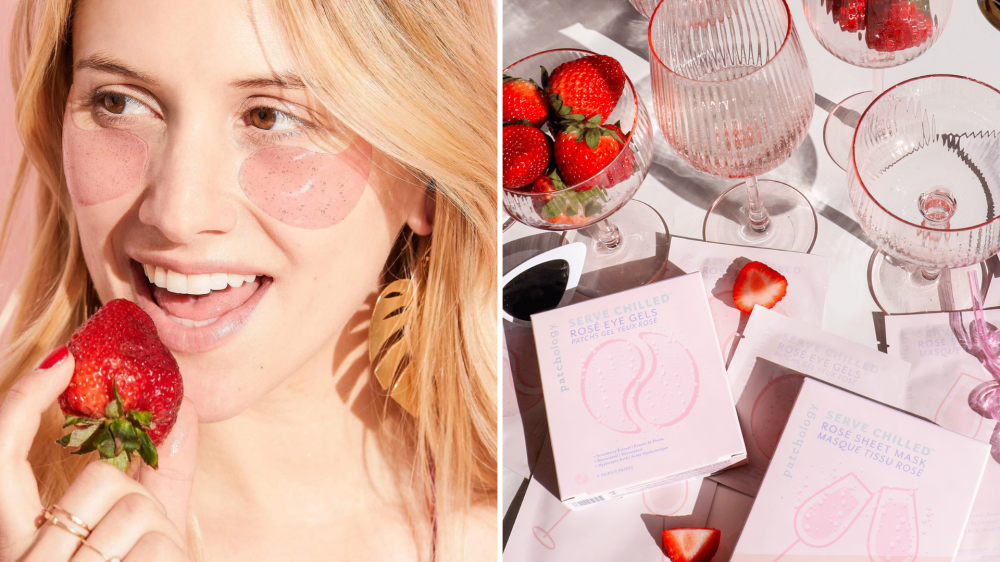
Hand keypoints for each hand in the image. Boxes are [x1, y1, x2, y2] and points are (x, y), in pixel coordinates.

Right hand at [0, 348, 198, 560]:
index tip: (62, 356)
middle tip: (139, 526)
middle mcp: (21, 556)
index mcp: (20, 536)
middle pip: (96, 481)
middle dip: (135, 494)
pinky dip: (170, 558)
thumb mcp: (150, 522)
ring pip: (135, 509)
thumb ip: (160, 468)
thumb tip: (180, 408)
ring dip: (159, 532)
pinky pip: (156, 547)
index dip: (22, 400)